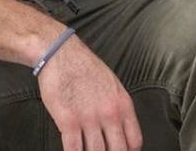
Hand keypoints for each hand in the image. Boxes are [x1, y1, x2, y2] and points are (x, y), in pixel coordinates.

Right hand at [38, 35, 142, 150]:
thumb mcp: (113, 86)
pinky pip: (74, 150)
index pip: (134, 141)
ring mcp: (89, 118)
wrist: (61, 54)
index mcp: (123, 105)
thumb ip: (119, 109)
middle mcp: (110, 113)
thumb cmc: (86, 68)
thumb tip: (120, 131)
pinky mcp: (68, 121)